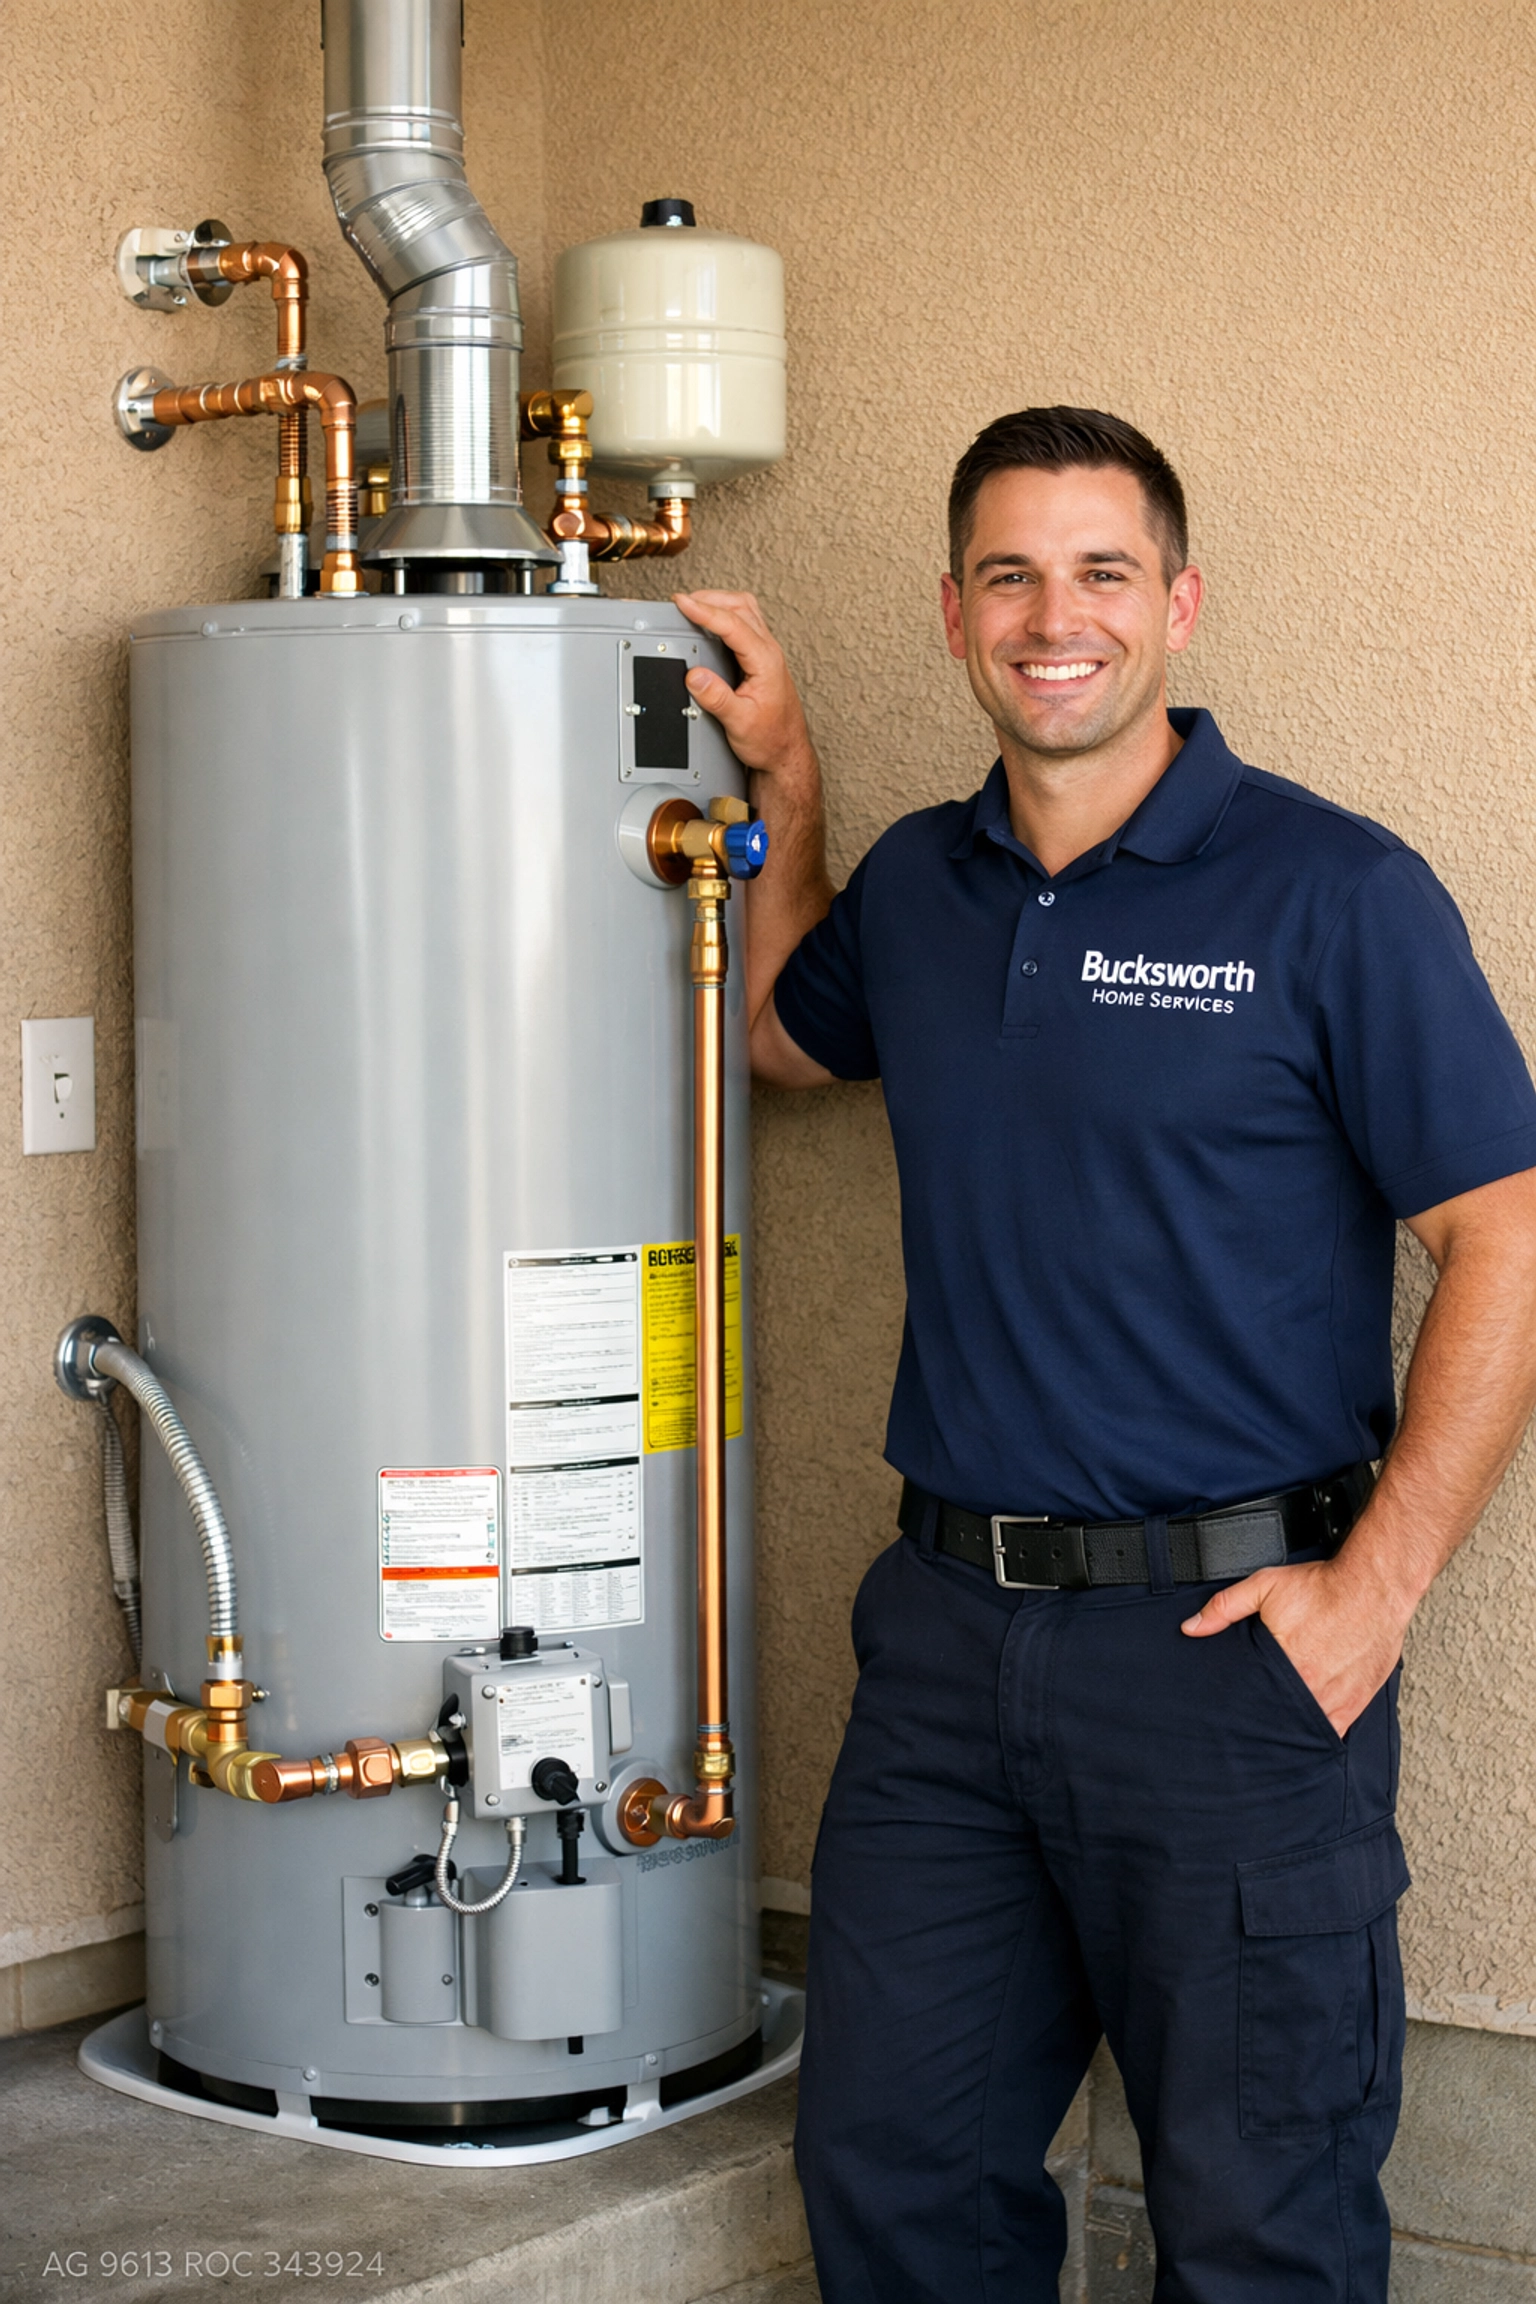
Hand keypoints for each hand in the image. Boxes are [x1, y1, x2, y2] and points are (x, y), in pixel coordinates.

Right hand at [673, 590, 815, 776]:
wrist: (787, 753)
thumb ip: (717, 698)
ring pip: (745, 610)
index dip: (705, 611)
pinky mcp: (761, 657)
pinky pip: (744, 622)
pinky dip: (724, 614)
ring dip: (719, 602)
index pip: (733, 625)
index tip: (682, 603)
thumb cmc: (771, 740)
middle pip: (741, 606)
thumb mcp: (739, 723)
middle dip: (710, 598)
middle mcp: (769, 652)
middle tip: (682, 602)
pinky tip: (710, 621)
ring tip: (693, 606)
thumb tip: (695, 676)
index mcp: (765, 662)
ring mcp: (766, 652)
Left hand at [1180, 1556, 1411, 1735]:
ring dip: (1290, 1727)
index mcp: (1287, 1666)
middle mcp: (1312, 1689)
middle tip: (1249, 1721)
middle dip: (1262, 1719)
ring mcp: (1337, 1699)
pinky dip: (1319, 1731)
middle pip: (1278, 1717)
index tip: (1230, 1710)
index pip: (1253, 1700)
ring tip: (1275, 1727)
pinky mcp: (1357, 1702)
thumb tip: (1192, 1627)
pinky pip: (1334, 1731)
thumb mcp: (1265, 1586)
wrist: (1374, 1587)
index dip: (1240, 1705)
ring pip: (1304, 1729)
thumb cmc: (1324, 1587)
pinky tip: (1305, 1731)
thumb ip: (1225, 1607)